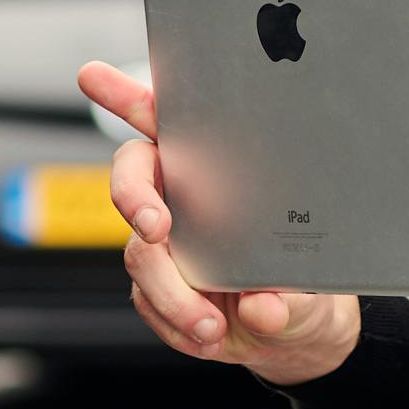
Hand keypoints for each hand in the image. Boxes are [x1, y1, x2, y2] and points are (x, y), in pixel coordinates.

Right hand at [80, 60, 360, 384]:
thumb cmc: (304, 281)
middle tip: (156, 227)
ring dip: (172, 292)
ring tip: (211, 323)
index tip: (93, 75)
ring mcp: (163, 244)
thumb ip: (291, 297)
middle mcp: (180, 198)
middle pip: (132, 178)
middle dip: (134, 197)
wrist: (295, 330)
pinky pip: (149, 303)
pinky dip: (177, 322)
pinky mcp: (155, 287)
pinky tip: (208, 332)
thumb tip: (262, 303)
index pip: (167, 122)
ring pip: (140, 256)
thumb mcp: (315, 288)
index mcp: (216, 169)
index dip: (126, 96)